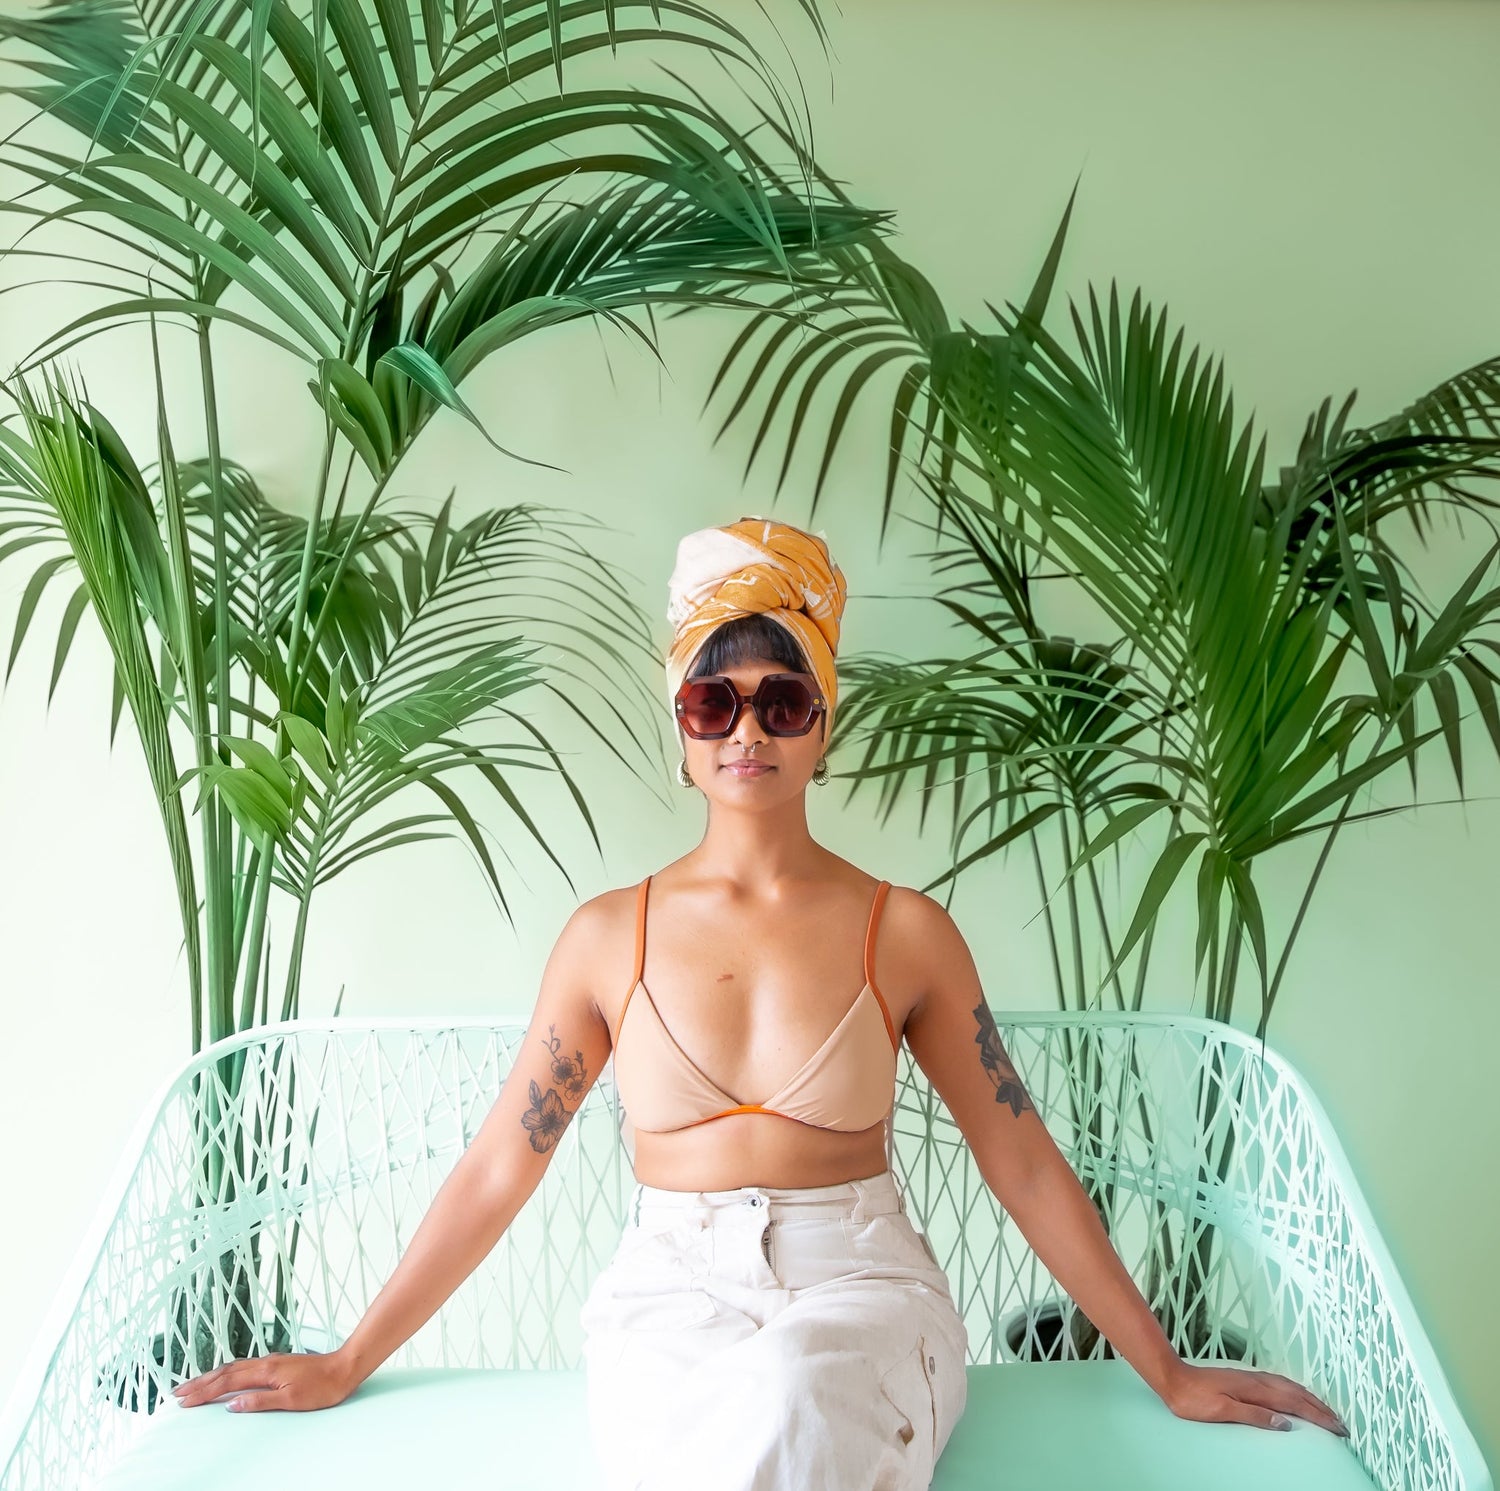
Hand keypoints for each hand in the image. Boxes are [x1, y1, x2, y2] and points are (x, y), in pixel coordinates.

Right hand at [170, 1349, 356, 1412]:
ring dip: (211, 1376)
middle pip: (224, 1372)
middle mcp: (264, 1363)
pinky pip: (243, 1366)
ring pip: (233, 1367)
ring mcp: (270, 1361)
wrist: (345, 1367)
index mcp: (265, 1372)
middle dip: (199, 1382)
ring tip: (193, 1384)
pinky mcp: (276, 1363)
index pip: (226, 1383)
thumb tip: (231, 1406)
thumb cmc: (322, 1387)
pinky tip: (224, 1377)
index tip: (183, 1401)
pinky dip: (227, 1372)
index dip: (203, 1392)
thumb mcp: (291, 1400)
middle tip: (177, 1392)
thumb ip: (260, 1402)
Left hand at [1161, 1360, 1349, 1437]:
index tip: (1339, 1429)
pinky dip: (1295, 1390)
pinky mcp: (1245, 1378)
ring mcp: (1252, 1377)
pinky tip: (1295, 1394)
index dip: (1319, 1416)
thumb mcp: (1222, 1410)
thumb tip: (1286, 1424)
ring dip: (1311, 1399)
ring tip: (1327, 1411)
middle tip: (1342, 1424)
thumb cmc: (1194, 1398)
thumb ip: (1254, 1416)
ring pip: (1290, 1386)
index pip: (1295, 1404)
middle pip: (1297, 1394)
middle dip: (1322, 1409)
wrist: (1173, 1378)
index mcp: (1255, 1390)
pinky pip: (1279, 1383)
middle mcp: (1257, 1380)